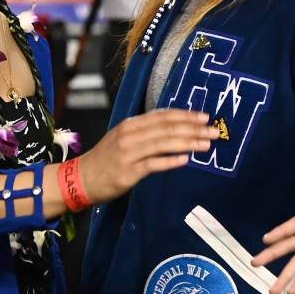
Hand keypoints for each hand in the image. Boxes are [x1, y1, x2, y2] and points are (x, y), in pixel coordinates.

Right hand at [78, 110, 219, 204]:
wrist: (80, 178)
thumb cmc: (106, 159)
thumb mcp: (124, 138)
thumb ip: (146, 133)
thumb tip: (174, 129)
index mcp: (131, 124)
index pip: (163, 116)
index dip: (185, 115)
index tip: (204, 116)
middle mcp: (130, 135)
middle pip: (167, 128)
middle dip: (193, 128)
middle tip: (214, 131)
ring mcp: (128, 153)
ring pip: (163, 144)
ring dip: (188, 142)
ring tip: (206, 144)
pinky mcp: (127, 171)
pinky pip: (152, 164)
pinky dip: (170, 161)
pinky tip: (185, 160)